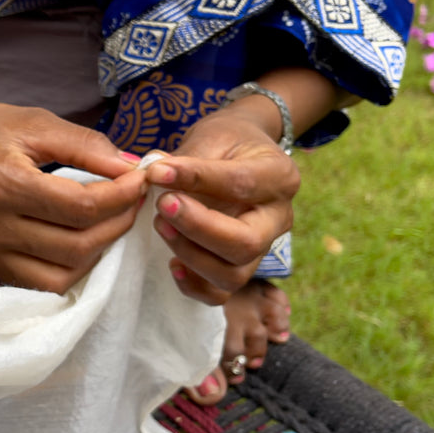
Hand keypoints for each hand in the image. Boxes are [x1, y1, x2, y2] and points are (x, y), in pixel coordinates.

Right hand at [0, 96, 145, 292]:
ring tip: (110, 222)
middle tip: (132, 201)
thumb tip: (130, 168)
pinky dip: (70, 267)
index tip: (139, 180)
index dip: (121, 197)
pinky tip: (82, 241)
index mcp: (5, 184)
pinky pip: (41, 282)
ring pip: (64, 273)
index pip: (81, 207)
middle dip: (117, 224)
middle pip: (78, 245)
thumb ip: (86, 145)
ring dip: (98, 251)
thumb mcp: (36, 123)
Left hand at [145, 111, 299, 304]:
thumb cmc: (227, 142)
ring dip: (190, 255)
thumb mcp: (213, 138)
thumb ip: (188, 160)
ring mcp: (264, 248)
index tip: (156, 172)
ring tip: (161, 225)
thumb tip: (153, 175)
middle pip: (246, 243)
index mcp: (279, 176)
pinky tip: (172, 263)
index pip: (240, 185)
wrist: (240, 155)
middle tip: (162, 206)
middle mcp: (279, 218)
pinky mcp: (243, 267)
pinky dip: (193, 285)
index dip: (195, 180)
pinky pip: (220, 294)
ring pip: (233, 275)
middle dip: (197, 229)